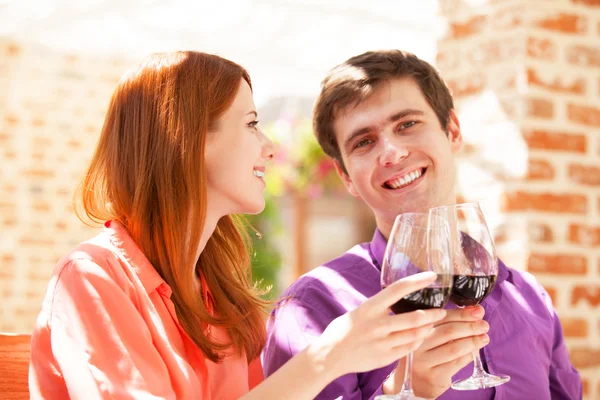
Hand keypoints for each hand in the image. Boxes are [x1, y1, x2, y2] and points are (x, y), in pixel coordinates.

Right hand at [308, 272, 446, 379]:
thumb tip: (397, 298)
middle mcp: (377, 324)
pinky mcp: (385, 357)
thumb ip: (379, 307)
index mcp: (370, 308)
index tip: (432, 276)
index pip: (398, 289)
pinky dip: (418, 341)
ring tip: (433, 324)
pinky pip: (410, 348)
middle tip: (443, 311)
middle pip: (415, 317)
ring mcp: (382, 342)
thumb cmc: (343, 330)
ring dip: (428, 328)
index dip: (417, 281)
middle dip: (433, 314)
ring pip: (415, 334)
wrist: (329, 356)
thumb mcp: (359, 311)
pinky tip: (420, 337)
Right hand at [383, 305, 489, 397]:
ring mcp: (424, 362)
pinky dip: (469, 355)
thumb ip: (446, 324)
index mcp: (415, 329)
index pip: (441, 318)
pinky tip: (474, 352)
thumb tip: (475, 312)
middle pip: (448, 332)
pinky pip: (457, 363)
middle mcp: (416, 345)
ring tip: (484, 338)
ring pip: (454, 348)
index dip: (461, 313)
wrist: (413, 383)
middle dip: (470, 326)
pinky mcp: (433, 376)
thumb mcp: (428, 337)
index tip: (477, 311)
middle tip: (484, 325)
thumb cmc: (424, 355)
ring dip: (473, 341)